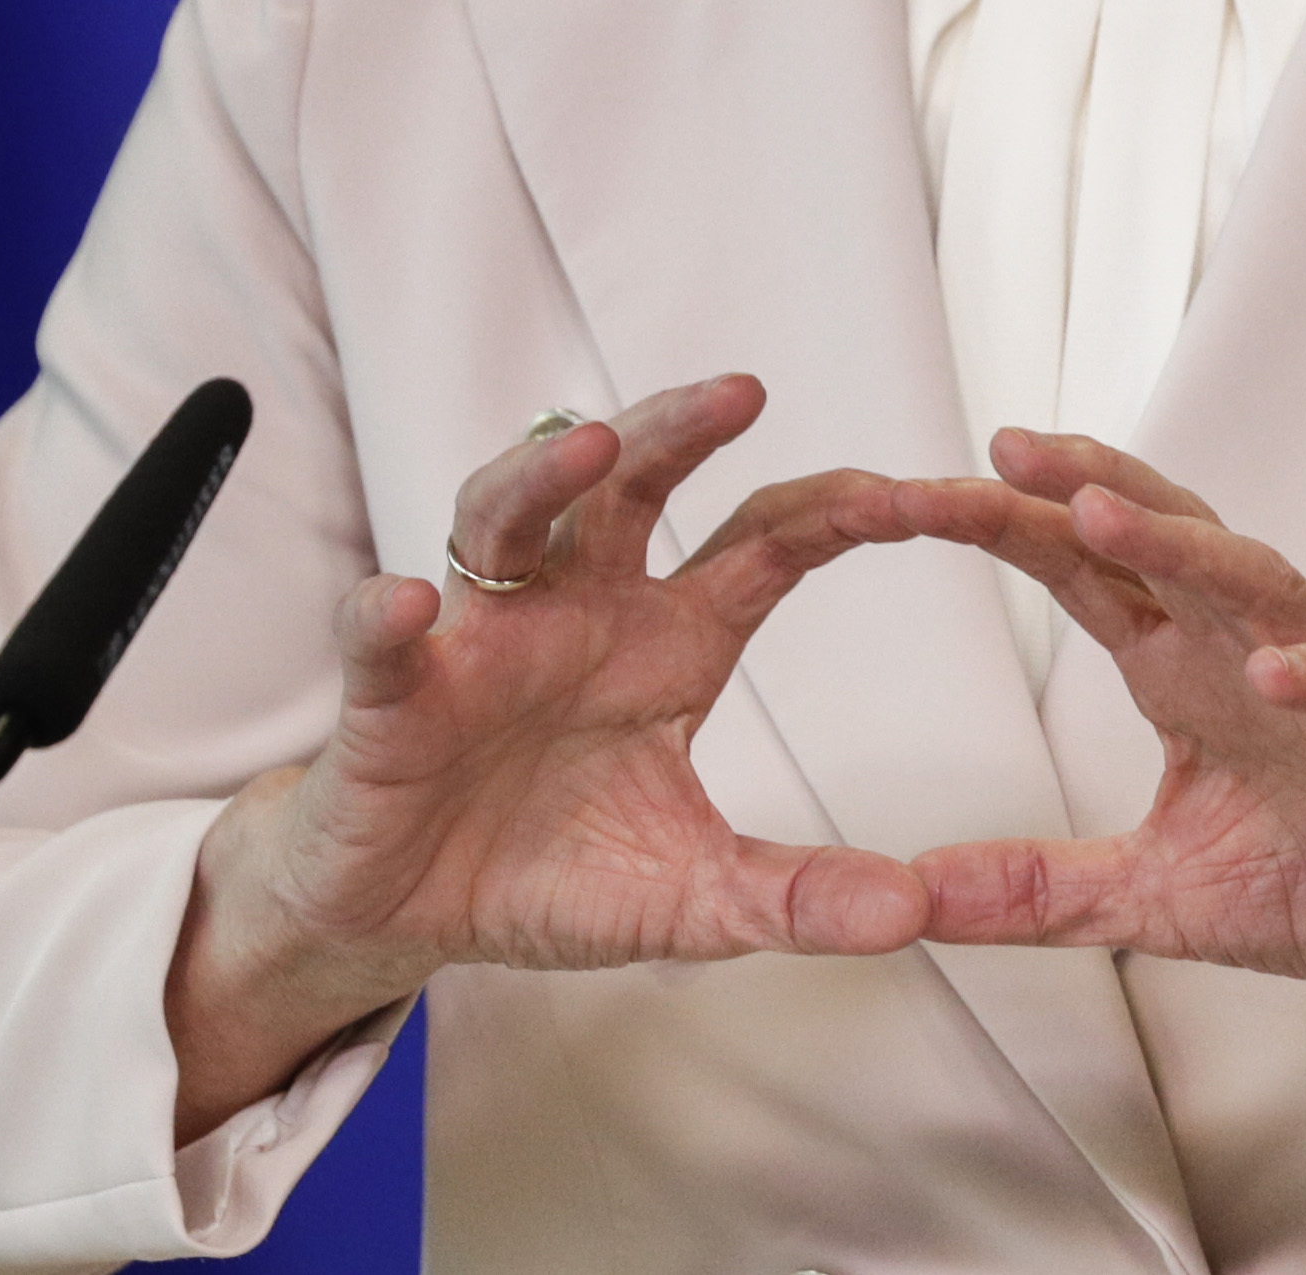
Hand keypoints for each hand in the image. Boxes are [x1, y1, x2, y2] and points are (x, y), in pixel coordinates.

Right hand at [167, 374, 926, 1134]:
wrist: (413, 914)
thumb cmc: (550, 872)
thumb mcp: (695, 900)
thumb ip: (795, 899)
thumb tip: (915, 908)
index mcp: (668, 643)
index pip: (765, 545)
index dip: (838, 511)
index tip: (920, 496)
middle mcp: (579, 611)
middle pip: (631, 487)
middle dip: (680, 431)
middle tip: (744, 392)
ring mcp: (482, 639)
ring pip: (507, 517)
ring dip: (544, 475)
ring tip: (591, 449)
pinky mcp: (393, 693)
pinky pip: (384, 637)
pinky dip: (388, 615)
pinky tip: (412, 606)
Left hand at [873, 430, 1305, 1098]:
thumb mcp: (1161, 899)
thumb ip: (1040, 890)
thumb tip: (914, 893)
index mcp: (1187, 674)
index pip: (1086, 576)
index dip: (1008, 530)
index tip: (912, 496)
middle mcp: (1252, 653)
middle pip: (1161, 543)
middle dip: (1082, 489)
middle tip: (999, 451)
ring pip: (1256, 587)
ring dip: (1182, 549)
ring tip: (1105, 517)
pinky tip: (1278, 670)